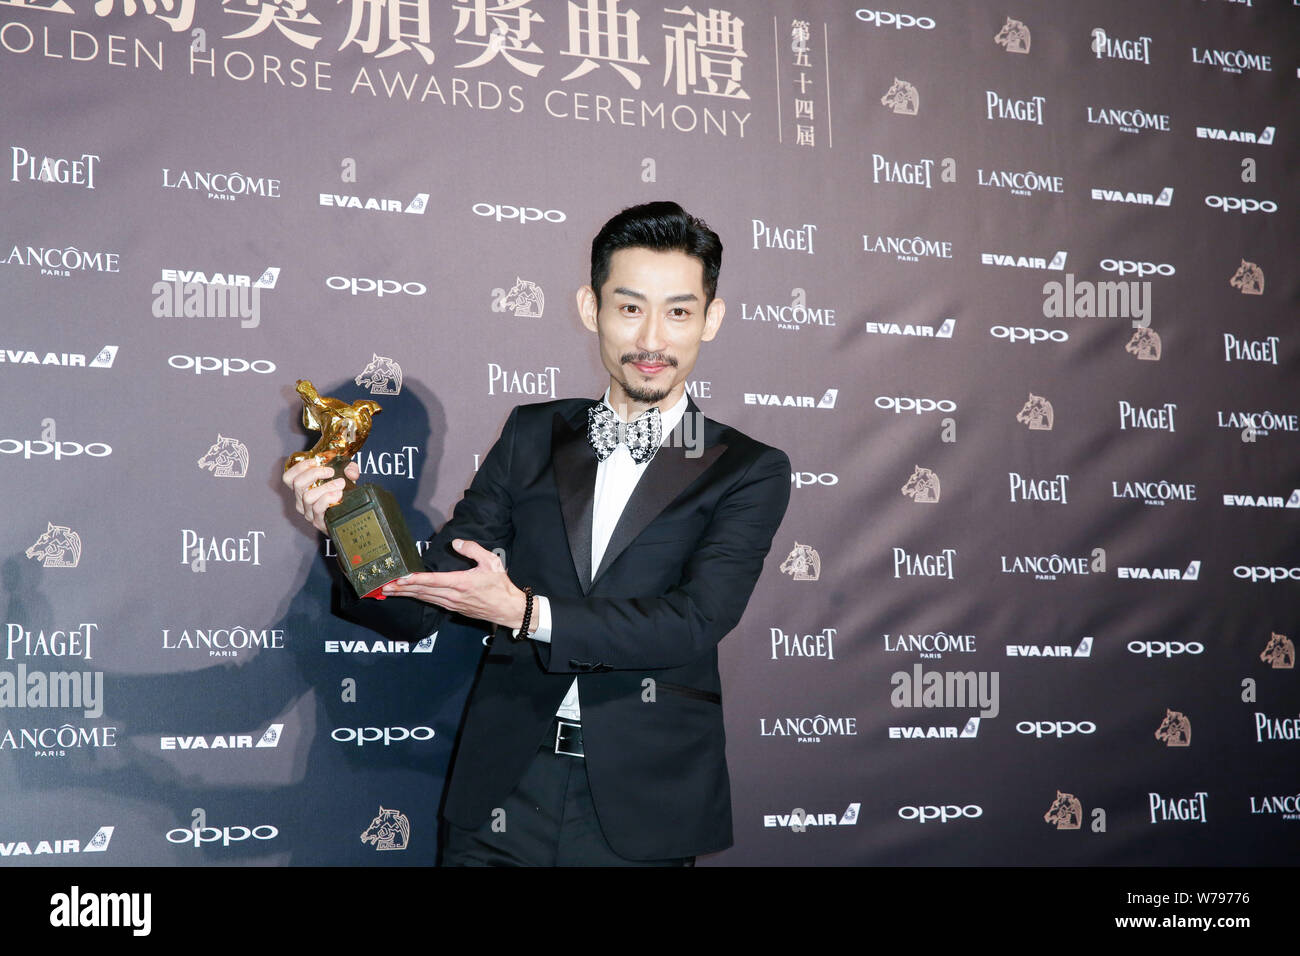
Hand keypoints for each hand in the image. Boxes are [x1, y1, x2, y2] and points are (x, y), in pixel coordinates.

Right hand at [282, 458, 359, 533]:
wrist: (349, 520)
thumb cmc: (343, 498)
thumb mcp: (346, 479)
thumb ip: (349, 471)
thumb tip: (349, 470)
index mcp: (302, 490)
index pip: (289, 478)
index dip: (299, 467)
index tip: (315, 461)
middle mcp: (302, 501)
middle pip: (297, 483)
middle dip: (314, 473)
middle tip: (331, 472)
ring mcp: (308, 512)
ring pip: (308, 496)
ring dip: (326, 487)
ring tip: (340, 484)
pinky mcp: (317, 522)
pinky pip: (318, 508)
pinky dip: (329, 498)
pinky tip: (339, 494)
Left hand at [381, 539, 526, 628]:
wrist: (507, 609)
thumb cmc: (500, 586)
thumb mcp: (491, 562)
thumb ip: (473, 549)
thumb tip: (456, 542)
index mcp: (461, 583)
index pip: (432, 581)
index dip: (414, 580)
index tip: (399, 579)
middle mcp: (453, 596)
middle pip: (422, 592)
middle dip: (401, 589)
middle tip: (383, 586)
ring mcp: (452, 604)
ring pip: (424, 598)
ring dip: (406, 595)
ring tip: (389, 591)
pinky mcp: (453, 608)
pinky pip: (431, 602)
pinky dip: (417, 598)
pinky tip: (409, 595)